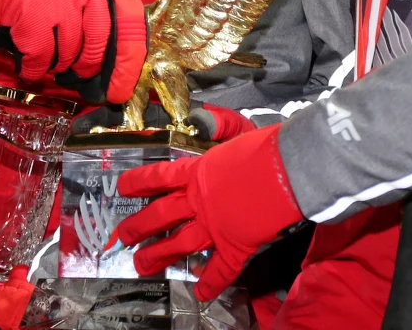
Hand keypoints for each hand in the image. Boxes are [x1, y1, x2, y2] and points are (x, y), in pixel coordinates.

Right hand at [0, 0, 147, 103]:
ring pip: (70, 50)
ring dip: (59, 63)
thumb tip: (124, 68)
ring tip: (48, 53)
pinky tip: (30, 60)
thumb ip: (103, 15)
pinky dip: (35, 67)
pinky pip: (42, 56)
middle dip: (89, 65)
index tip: (122, 86)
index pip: (131, 17)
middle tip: (80, 74)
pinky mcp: (30, 11)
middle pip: (100, 40)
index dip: (130, 57)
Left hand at [114, 126, 303, 300]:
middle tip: (123, 236)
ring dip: (159, 256)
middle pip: (161, 215)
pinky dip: (210, 283)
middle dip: (138, 226)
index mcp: (199, 171)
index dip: (139, 183)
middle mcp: (200, 201)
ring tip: (142, 266)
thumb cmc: (267, 147)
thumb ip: (219, 127)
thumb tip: (204, 118)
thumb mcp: (237, 130)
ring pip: (179, 244)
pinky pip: (220, 269)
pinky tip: (200, 293)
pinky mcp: (236, 246)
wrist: (289, 170)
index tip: (123, 188)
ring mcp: (215, 225)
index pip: (160, 178)